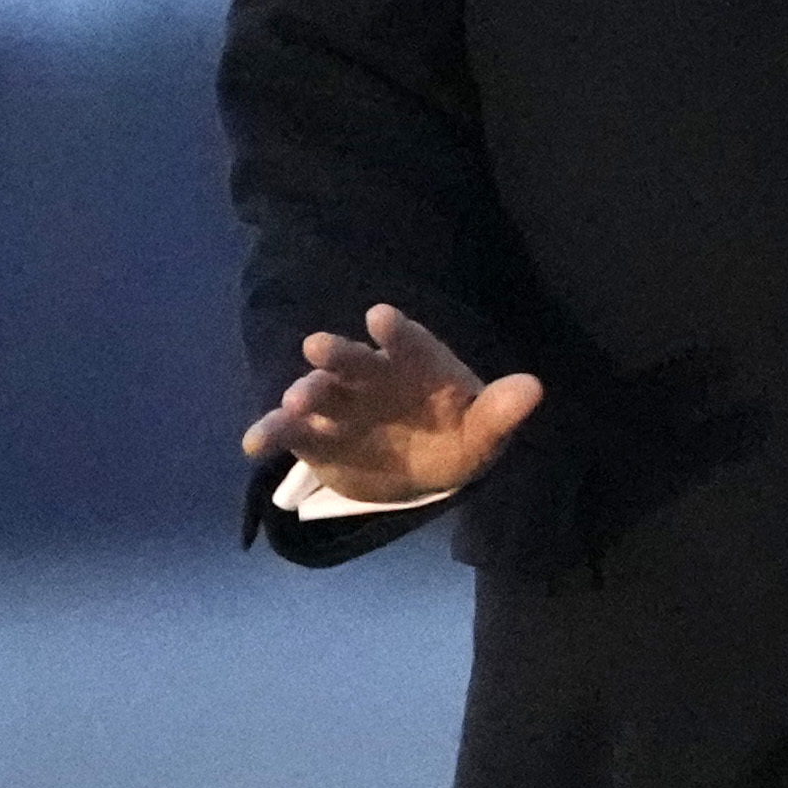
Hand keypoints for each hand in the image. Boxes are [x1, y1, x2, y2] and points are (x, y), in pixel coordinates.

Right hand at [240, 302, 541, 504]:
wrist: (418, 468)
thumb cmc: (454, 436)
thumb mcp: (482, 432)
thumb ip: (500, 411)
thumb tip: (533, 388)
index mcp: (416, 364)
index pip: (409, 343)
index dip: (398, 333)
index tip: (381, 318)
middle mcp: (372, 376)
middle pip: (354, 360)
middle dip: (340, 354)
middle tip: (320, 347)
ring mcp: (339, 404)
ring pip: (318, 392)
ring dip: (306, 392)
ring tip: (297, 401)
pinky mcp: (313, 435)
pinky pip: (289, 431)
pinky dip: (271, 433)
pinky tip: (254, 443)